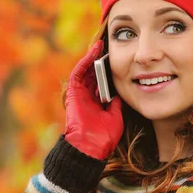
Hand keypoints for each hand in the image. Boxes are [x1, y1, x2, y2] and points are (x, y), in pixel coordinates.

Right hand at [64, 40, 123, 159]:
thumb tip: (119, 94)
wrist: (91, 146)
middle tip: (109, 48)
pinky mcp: (73, 93)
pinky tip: (93, 52)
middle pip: (93, 74)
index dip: (107, 70)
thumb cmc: (103, 136)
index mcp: (96, 103)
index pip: (101, 82)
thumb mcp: (115, 117)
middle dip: (100, 61)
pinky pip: (78, 73)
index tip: (116, 59)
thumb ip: (115, 105)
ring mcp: (79, 94)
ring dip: (92, 58)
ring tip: (101, 46)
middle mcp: (87, 97)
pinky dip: (85, 62)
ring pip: (85, 71)